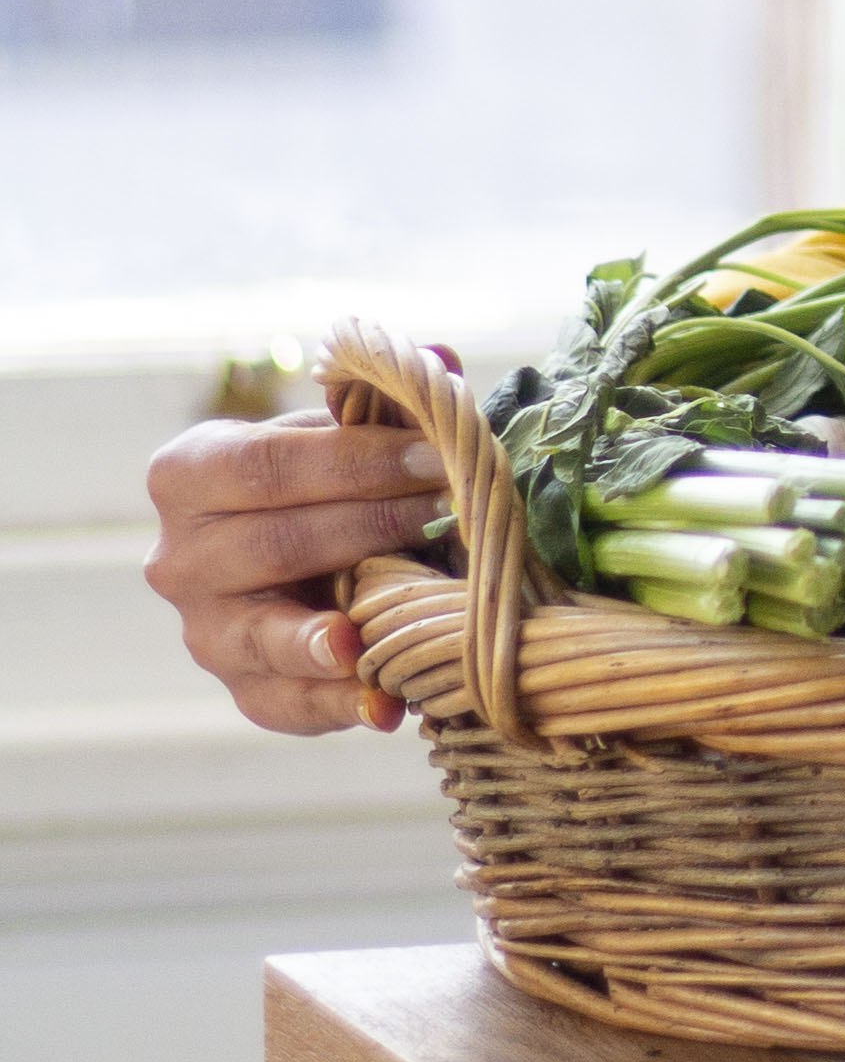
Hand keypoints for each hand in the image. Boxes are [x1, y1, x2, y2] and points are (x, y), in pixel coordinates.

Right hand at [144, 411, 444, 734]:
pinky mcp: (244, 691)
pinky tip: (385, 704)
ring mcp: (206, 631)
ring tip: (372, 636)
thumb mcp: (340, 432)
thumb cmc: (322, 482)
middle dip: (371, 524)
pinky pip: (286, 704)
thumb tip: (438, 356)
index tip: (435, 450)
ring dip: (332, 632)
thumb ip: (384, 396)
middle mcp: (178, 558)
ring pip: (265, 632)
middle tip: (450, 511)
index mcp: (188, 475)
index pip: (267, 463)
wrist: (302, 563)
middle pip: (276, 543)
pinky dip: (339, 706)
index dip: (354, 457)